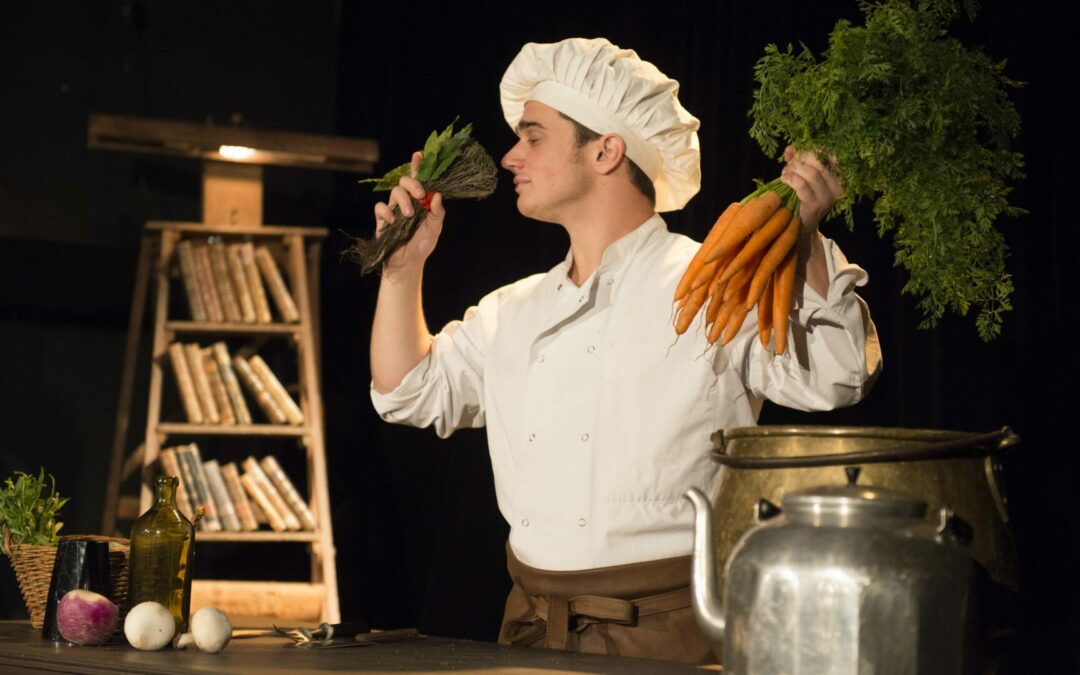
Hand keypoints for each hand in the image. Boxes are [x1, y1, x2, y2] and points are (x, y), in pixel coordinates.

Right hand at [373, 151, 445, 274]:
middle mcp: (407, 201)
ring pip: (395, 192)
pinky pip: (380, 207)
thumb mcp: (435, 229)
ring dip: (403, 201)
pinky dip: (386, 212)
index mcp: (420, 201)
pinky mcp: (382, 219)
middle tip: (419, 194)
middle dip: (413, 184)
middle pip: (405, 181)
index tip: (420, 155)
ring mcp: (393, 209)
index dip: (419, 166)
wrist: (408, 263)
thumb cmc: (422, 244)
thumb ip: (437, 213)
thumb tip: (437, 196)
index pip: (420, 180)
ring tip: (409, 215)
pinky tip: (393, 221)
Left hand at [780, 146, 841, 234]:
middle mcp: (836, 186)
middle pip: (821, 163)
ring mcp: (827, 196)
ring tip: (785, 173)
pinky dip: (791, 179)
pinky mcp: (815, 204)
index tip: (800, 152)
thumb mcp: (802, 177)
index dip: (816, 150)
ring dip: (795, 169)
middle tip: (790, 164)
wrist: (801, 226)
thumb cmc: (802, 198)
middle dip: (802, 159)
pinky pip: (802, 185)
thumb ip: (797, 162)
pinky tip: (784, 179)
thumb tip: (790, 148)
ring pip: (812, 173)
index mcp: (838, 177)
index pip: (831, 156)